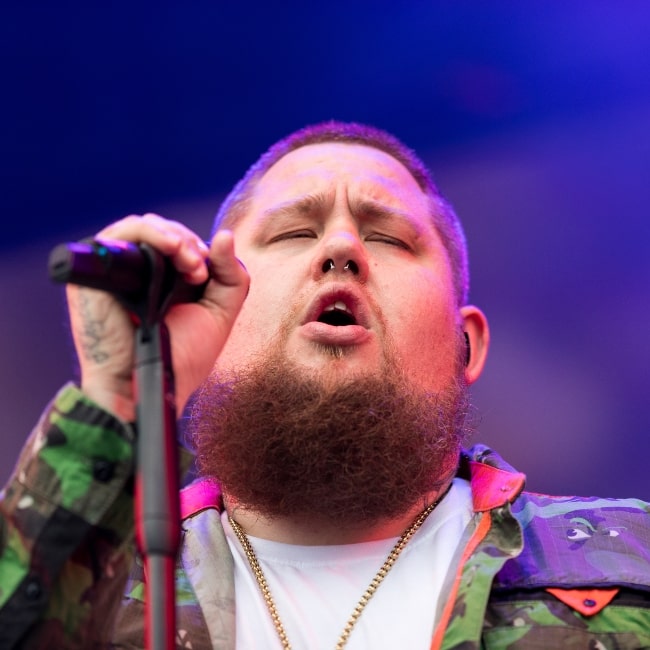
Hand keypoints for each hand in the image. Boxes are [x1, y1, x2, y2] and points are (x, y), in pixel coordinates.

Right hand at [66, 213, 248, 420]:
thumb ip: (231, 276)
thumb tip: (224, 235)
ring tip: (188, 262)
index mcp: (165, 281)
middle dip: (187, 243)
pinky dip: (148, 233)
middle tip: (198, 271)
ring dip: (172, 237)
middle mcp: (138, 274)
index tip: (206, 272)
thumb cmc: (183, 358)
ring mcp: (115, 273)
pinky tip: (171, 248)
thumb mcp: (219, 313)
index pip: (178, 241)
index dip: (196, 247)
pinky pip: (118, 235)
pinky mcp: (95, 275)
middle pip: (162, 230)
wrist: (152, 386)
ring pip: (142, 227)